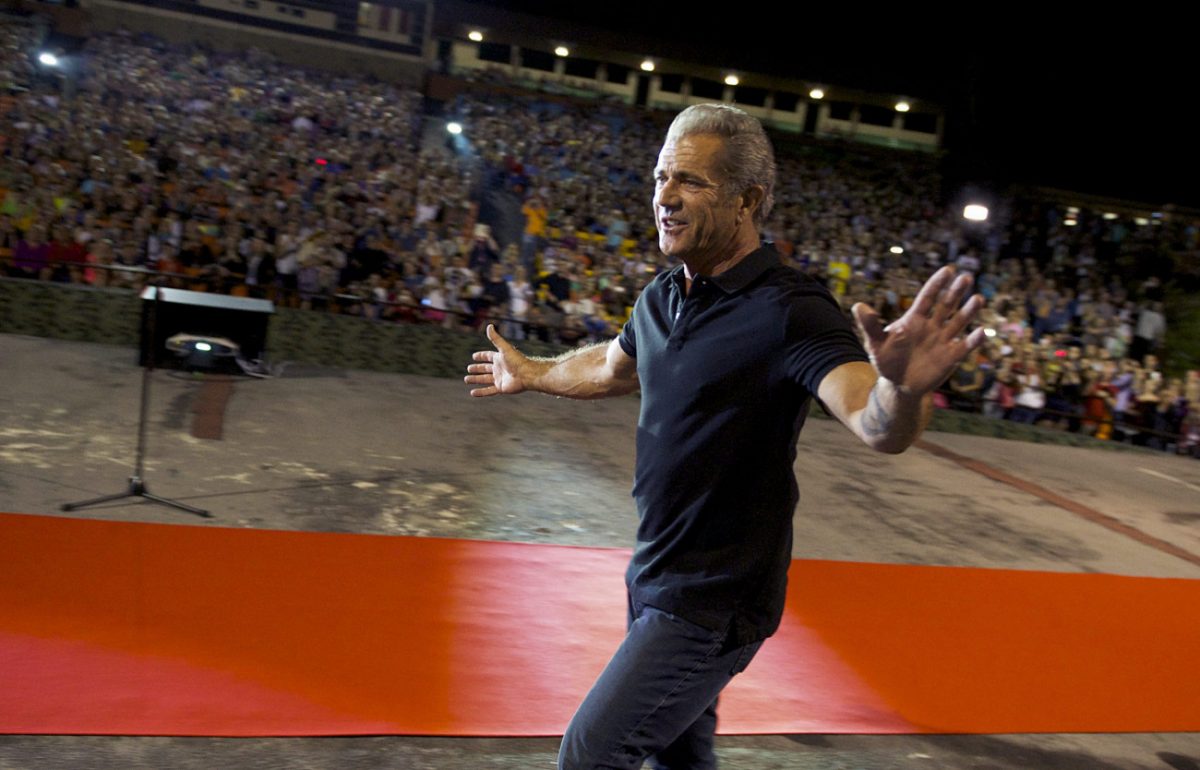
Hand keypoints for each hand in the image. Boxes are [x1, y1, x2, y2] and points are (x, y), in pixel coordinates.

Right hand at [464, 324, 528, 396]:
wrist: (527, 375)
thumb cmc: (517, 361)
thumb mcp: (505, 348)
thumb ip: (496, 338)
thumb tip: (489, 326)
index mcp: (499, 358)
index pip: (488, 356)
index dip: (481, 356)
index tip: (474, 356)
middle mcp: (499, 368)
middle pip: (485, 368)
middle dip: (477, 369)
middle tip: (468, 369)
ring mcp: (499, 378)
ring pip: (485, 379)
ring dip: (476, 379)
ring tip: (466, 379)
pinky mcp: (501, 388)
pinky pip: (488, 391)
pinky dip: (481, 392)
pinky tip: (473, 393)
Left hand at [852, 266, 985, 396]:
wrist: (898, 385)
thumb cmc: (886, 361)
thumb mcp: (875, 343)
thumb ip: (870, 325)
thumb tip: (858, 306)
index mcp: (915, 319)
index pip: (927, 297)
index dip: (937, 284)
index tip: (948, 270)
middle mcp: (932, 326)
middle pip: (946, 305)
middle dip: (956, 291)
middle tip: (967, 277)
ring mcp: (943, 340)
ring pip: (959, 322)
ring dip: (969, 311)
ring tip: (978, 298)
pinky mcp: (951, 356)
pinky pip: (965, 346)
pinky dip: (974, 340)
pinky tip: (982, 331)